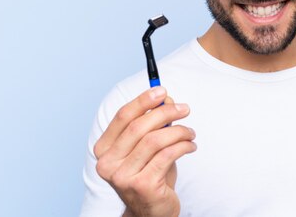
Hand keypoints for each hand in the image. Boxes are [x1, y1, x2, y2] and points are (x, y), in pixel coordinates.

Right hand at [94, 86, 196, 216]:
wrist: (151, 211)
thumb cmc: (149, 175)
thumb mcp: (149, 147)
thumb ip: (154, 123)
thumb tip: (166, 99)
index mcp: (104, 149)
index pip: (123, 117)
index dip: (143, 101)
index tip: (161, 90)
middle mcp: (108, 163)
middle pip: (139, 126)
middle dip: (166, 113)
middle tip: (185, 109)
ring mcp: (123, 176)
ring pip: (155, 140)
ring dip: (178, 131)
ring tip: (190, 133)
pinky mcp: (142, 185)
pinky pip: (167, 155)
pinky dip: (183, 146)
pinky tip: (191, 145)